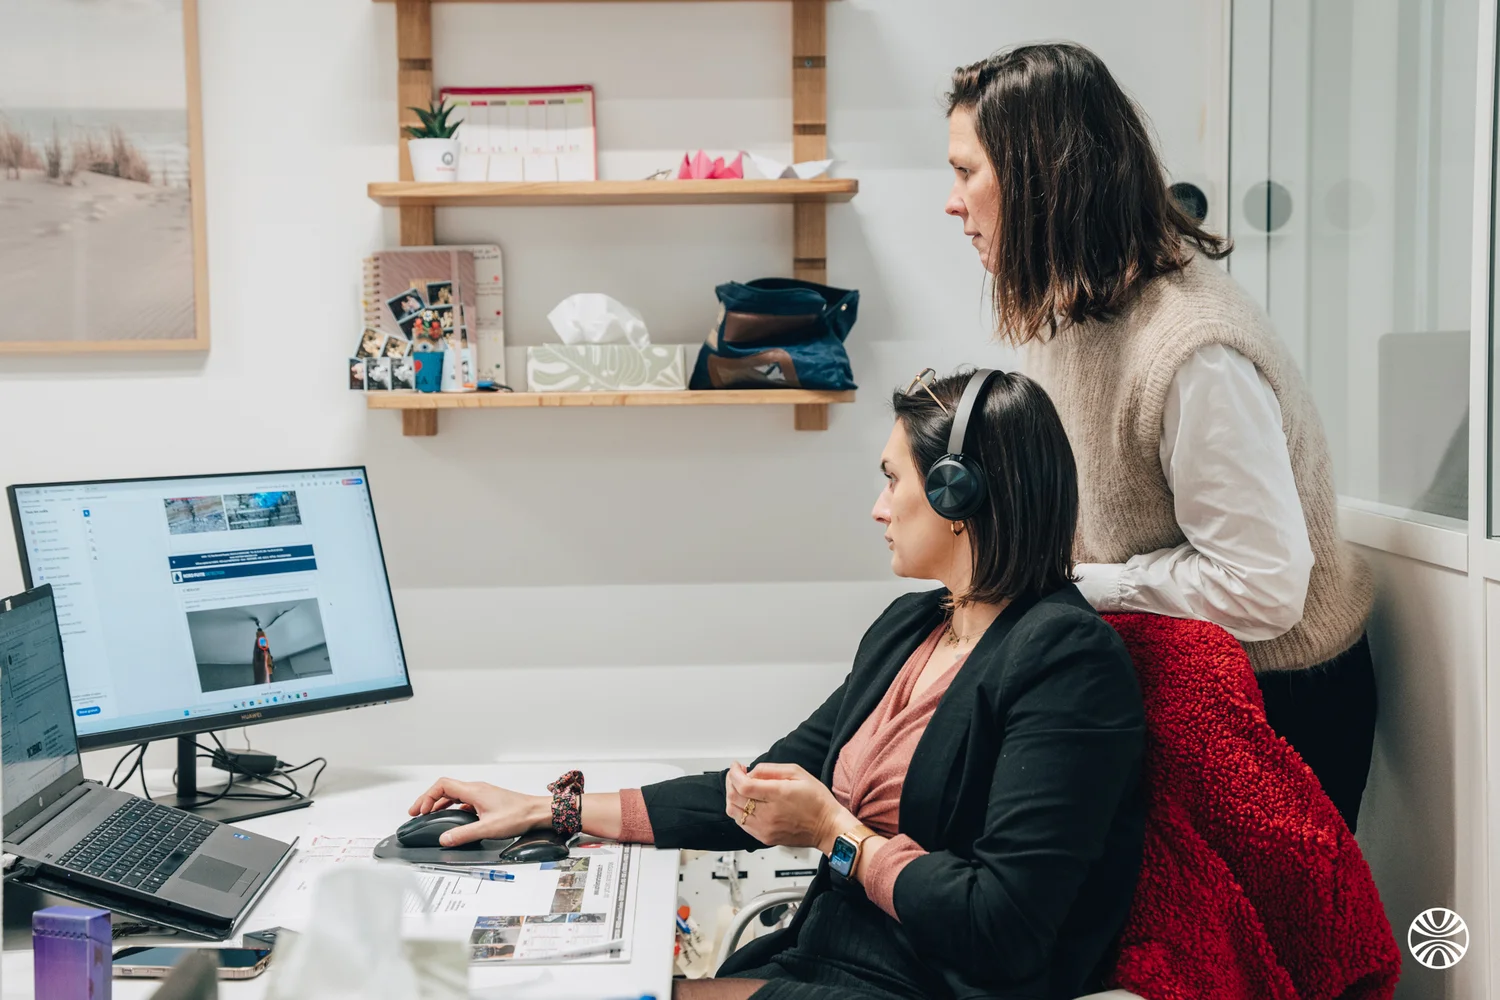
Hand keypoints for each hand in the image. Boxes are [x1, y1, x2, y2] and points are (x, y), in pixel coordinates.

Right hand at [408, 777, 549, 846]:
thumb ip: (464, 834)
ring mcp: (482, 794)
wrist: (538, 813)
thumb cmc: (519, 815)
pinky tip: (452, 818)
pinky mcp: (487, 801)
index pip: (442, 785)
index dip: (426, 797)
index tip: (419, 810)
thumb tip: (445, 838)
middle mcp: (476, 789)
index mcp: (474, 790)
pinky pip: (463, 801)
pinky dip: (452, 808)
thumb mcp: (488, 828)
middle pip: (445, 789)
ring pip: (454, 795)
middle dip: (428, 800)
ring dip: (440, 804)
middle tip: (417, 813)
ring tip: (429, 815)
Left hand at [724, 761, 854, 852]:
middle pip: (734, 798)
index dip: (734, 774)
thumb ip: (771, 770)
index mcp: (778, 795)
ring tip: (740, 788)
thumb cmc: (817, 800)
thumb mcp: (798, 773)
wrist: (827, 827)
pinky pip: (742, 824)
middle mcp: (769, 814)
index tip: (736, 766)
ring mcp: (765, 828)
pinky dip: (739, 811)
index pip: (743, 785)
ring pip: (734, 812)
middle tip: (737, 774)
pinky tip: (747, 803)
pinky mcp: (765, 838)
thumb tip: (751, 772)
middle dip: (731, 782)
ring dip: (732, 797)